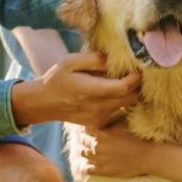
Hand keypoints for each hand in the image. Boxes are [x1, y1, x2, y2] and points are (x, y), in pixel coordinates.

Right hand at [11, 51, 139, 127]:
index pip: (124, 87)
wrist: (44, 103)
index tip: (137, 67)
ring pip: (128, 105)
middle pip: (131, 97)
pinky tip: (115, 92)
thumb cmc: (57, 79)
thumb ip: (94, 59)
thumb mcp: (71, 62)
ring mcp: (99, 117)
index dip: (135, 77)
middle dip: (137, 84)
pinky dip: (123, 101)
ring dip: (131, 93)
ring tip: (124, 80)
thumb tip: (115, 58)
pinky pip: (120, 112)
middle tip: (133, 72)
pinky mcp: (99, 123)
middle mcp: (98, 107)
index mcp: (91, 91)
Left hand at [81, 122, 150, 177]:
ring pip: (83, 153)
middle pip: (82, 140)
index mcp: (101, 134)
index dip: (86, 126)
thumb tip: (104, 111)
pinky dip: (87, 165)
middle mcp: (97, 147)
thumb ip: (111, 119)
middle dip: (85, 137)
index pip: (85, 128)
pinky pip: (88, 169)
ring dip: (85, 150)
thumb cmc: (138, 138)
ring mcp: (99, 160)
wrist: (149, 156)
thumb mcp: (124, 124)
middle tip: (89, 136)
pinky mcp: (104, 171)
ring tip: (90, 148)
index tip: (90, 126)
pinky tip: (91, 163)